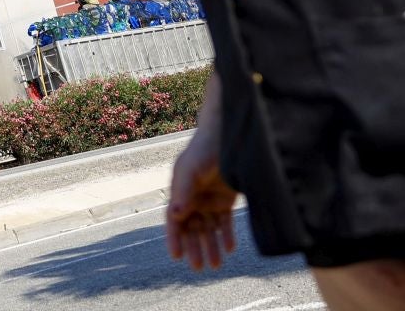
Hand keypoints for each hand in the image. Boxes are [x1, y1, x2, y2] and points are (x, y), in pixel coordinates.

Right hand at [166, 124, 237, 270]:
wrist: (229, 136)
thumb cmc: (204, 149)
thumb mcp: (190, 169)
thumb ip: (183, 191)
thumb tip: (175, 214)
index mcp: (180, 191)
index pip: (174, 219)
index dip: (174, 238)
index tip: (176, 256)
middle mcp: (193, 198)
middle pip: (192, 229)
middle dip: (194, 248)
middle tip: (198, 268)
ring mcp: (210, 200)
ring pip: (209, 229)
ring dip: (211, 246)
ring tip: (216, 264)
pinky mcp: (227, 200)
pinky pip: (225, 223)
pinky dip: (227, 235)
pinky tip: (230, 248)